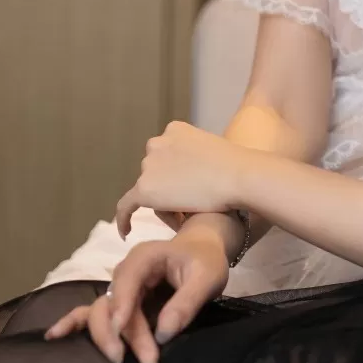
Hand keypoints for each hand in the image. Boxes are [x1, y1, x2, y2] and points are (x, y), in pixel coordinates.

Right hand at [43, 228, 229, 362]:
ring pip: (102, 313)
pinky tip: (52, 336)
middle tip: (147, 362)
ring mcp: (118, 286)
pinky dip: (72, 322)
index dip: (123, 308)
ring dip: (108, 338)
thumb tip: (162, 333)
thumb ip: (186, 302)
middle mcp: (125, 271)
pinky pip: (90, 311)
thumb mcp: (207, 277)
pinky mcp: (118, 300)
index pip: (127, 282)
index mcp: (144, 258)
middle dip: (123, 334)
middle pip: (113, 304)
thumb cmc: (205, 261)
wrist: (202, 251)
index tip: (122, 331)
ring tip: (120, 361)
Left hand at [115, 120, 246, 238]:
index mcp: (174, 130)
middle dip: (169, 186)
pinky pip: (127, 206)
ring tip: (189, 216)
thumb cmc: (235, 166)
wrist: (238, 177)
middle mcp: (157, 144)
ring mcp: (149, 166)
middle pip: (155, 172)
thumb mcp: (212, 151)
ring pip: (150, 191)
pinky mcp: (145, 189)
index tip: (192, 187)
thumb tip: (194, 175)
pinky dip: (125, 219)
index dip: (177, 173)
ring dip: (164, 202)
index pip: (166, 155)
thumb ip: (196, 158)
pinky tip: (126, 232)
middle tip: (193, 204)